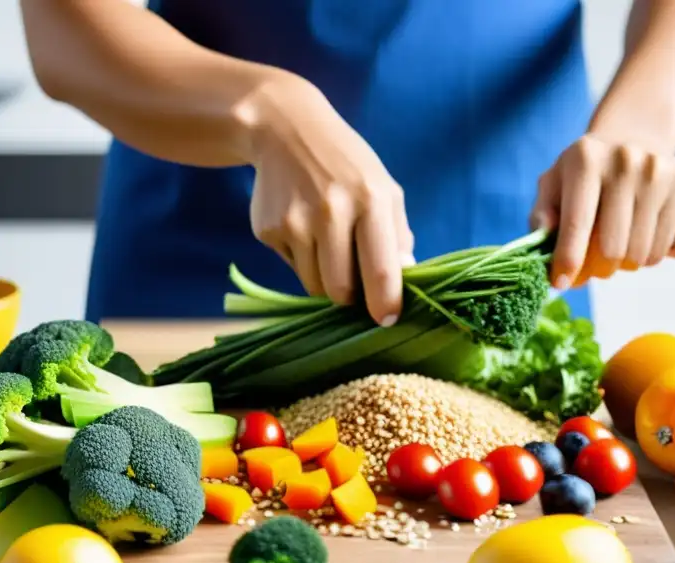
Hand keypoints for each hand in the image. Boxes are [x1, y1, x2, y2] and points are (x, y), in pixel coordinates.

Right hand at [246, 73, 413, 325]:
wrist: (284, 128)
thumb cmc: (347, 165)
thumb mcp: (383, 188)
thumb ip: (398, 235)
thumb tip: (407, 279)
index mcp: (370, 200)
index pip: (380, 270)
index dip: (385, 304)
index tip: (387, 321)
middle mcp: (330, 211)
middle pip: (340, 291)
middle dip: (350, 296)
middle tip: (354, 280)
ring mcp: (294, 222)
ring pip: (314, 286)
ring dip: (325, 278)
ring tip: (328, 244)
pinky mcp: (267, 229)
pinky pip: (292, 268)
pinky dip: (302, 260)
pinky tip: (303, 227)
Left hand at [530, 134, 674, 290]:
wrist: (635, 140)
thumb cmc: (587, 175)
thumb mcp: (554, 186)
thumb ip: (542, 217)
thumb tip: (545, 250)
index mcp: (586, 159)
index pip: (577, 224)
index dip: (568, 262)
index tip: (561, 283)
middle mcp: (628, 160)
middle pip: (614, 251)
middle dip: (601, 269)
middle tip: (598, 262)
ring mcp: (665, 172)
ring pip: (647, 255)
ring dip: (632, 262)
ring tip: (625, 240)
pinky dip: (665, 252)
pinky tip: (653, 229)